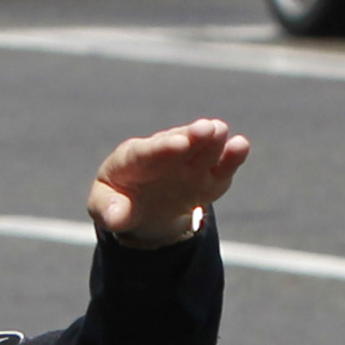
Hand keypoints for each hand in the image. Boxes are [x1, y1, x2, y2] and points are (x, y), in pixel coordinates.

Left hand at [89, 118, 250, 247]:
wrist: (141, 203)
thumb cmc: (117, 199)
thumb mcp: (104, 206)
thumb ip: (107, 209)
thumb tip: (116, 216)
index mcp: (133, 158)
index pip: (148, 151)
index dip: (165, 147)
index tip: (179, 144)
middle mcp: (163, 153)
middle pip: (179, 141)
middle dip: (193, 136)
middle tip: (208, 128)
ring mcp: (187, 162)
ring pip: (201, 148)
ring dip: (213, 141)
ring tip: (223, 132)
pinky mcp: (206, 176)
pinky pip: (219, 167)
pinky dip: (230, 158)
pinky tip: (241, 146)